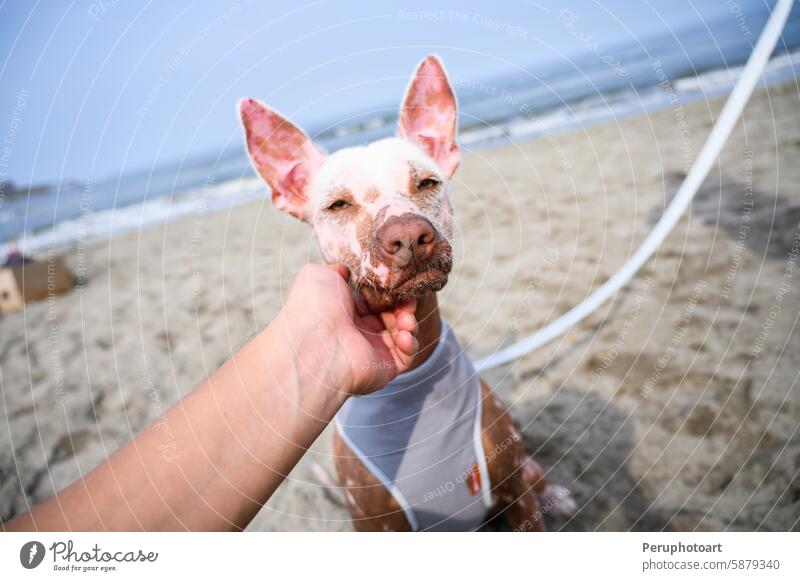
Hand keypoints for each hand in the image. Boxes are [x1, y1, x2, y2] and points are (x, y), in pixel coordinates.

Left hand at [278, 264, 418, 396]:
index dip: (389, 291)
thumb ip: (336, 270)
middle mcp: (359, 332)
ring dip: (409, 323)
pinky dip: (410, 344)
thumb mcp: (318, 275)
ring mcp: (372, 350)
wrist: (316, 343)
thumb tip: (345, 269)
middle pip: (393, 315)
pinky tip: (404, 336)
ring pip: (403, 333)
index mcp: (346, 311)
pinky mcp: (385, 367)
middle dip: (405, 306)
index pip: (376, 300)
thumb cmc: (314, 307)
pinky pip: (406, 356)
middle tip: (407, 301)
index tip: (399, 283)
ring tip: (406, 320)